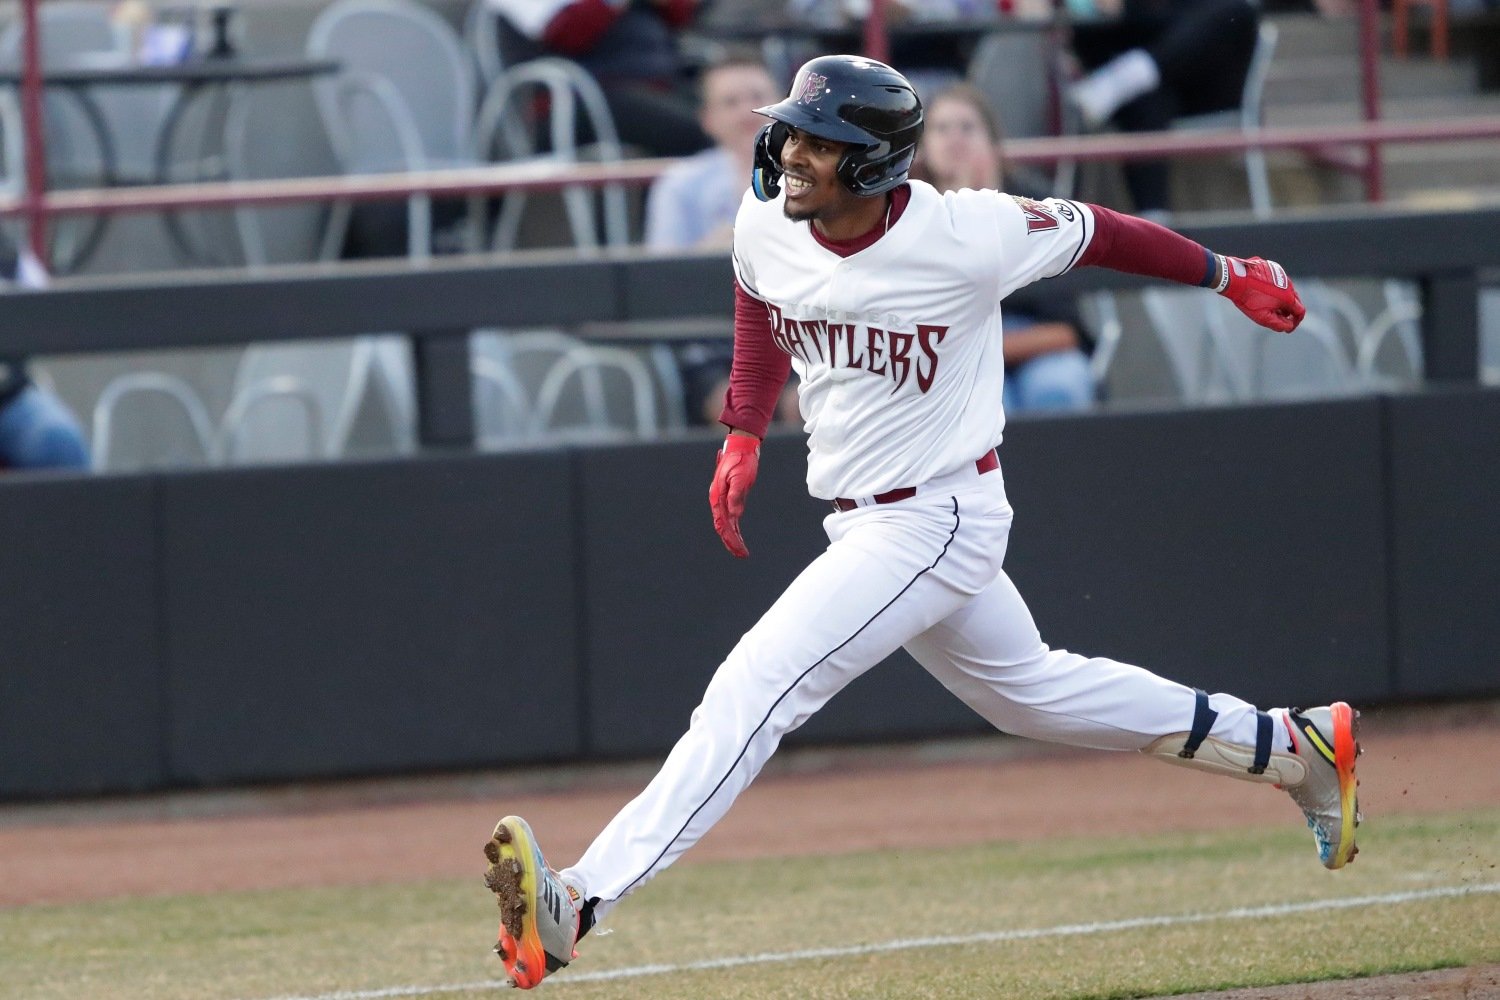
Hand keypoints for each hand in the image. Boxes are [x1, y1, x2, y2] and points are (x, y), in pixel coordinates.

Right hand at [709, 433, 758, 557]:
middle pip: (723, 526)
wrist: (741, 446)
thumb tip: (735, 515)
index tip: (739, 549)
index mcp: (718, 496)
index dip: (730, 538)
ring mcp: (722, 498)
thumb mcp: (740, 478)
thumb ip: (736, 496)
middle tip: (742, 555)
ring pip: (726, 523)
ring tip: (741, 551)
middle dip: (731, 542)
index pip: (723, 523)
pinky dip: (734, 528)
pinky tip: (739, 536)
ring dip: (733, 537)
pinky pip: (730, 516)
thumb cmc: (741, 460)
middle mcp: (718, 500)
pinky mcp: (729, 496)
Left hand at [1217, 255, 1305, 332]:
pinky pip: (1279, 282)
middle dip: (1290, 312)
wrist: (1236, 278)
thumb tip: (1288, 326)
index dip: (1296, 322)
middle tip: (1281, 318)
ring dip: (1283, 300)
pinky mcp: (1274, 269)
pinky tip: (1265, 294)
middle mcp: (1289, 285)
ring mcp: (1281, 275)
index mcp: (1288, 297)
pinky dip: (1276, 290)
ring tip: (1271, 307)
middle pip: (1295, 301)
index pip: (1300, 312)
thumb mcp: (1262, 317)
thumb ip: (1278, 324)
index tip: (1289, 327)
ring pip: (1287, 291)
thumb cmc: (1249, 299)